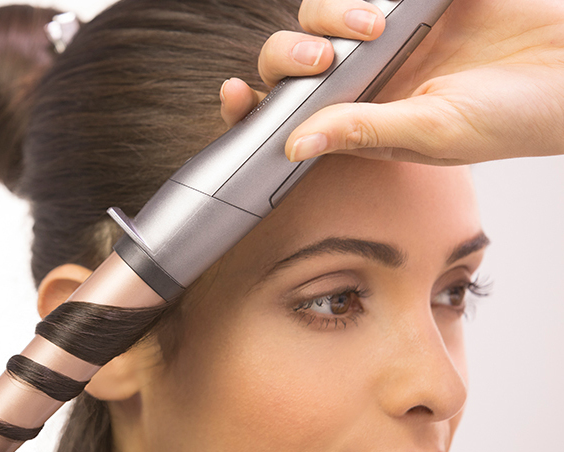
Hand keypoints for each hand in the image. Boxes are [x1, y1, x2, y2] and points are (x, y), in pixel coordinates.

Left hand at [221, 0, 563, 164]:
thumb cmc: (508, 118)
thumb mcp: (431, 131)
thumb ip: (363, 132)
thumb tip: (295, 145)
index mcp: (358, 124)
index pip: (287, 118)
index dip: (253, 108)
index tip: (235, 95)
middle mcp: (362, 82)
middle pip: (292, 60)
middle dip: (289, 56)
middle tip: (322, 60)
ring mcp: (383, 40)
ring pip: (320, 17)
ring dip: (329, 16)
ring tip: (374, 24)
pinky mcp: (408, 1)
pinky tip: (384, 4)